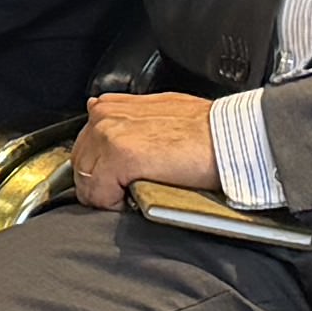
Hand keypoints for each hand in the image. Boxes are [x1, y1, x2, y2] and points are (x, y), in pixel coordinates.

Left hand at [65, 92, 222, 206]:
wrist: (231, 138)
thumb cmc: (206, 131)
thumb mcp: (159, 113)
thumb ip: (130, 120)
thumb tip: (114, 132)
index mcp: (110, 106)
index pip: (83, 149)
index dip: (100, 171)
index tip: (119, 183)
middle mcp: (104, 116)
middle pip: (80, 165)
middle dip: (100, 184)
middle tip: (130, 192)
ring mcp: (109, 134)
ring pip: (85, 181)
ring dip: (107, 194)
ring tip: (137, 193)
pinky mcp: (120, 156)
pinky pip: (97, 194)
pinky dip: (114, 204)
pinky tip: (139, 197)